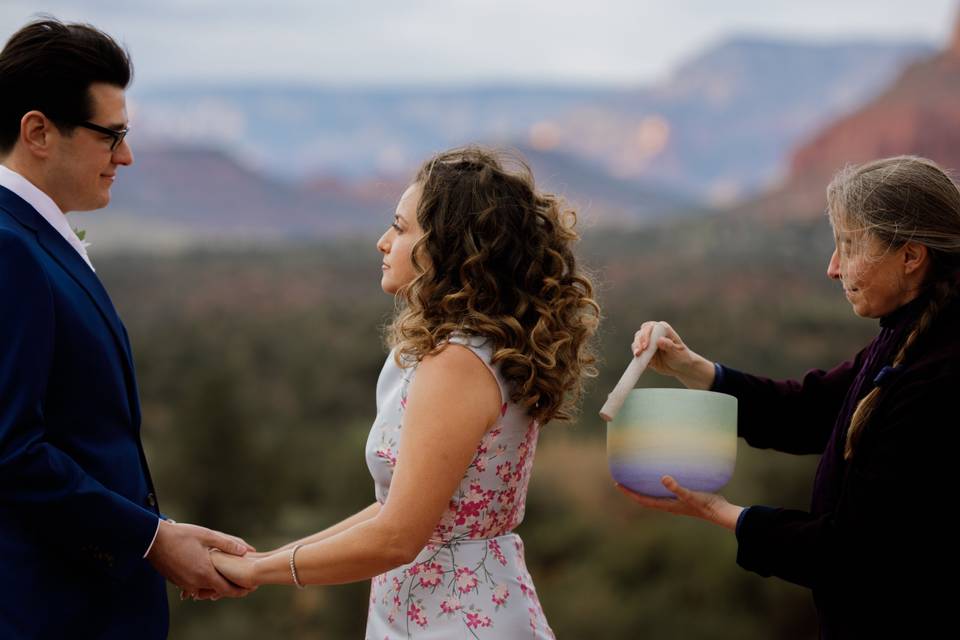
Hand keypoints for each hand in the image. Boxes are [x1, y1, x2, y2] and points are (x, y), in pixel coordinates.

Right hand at [147, 520, 255, 599]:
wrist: (153, 540)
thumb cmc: (181, 535)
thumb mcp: (208, 536)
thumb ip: (228, 544)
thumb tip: (246, 550)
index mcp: (204, 573)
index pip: (226, 589)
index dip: (240, 590)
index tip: (251, 588)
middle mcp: (194, 583)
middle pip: (216, 591)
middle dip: (229, 588)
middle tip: (242, 583)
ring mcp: (184, 584)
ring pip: (205, 589)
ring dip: (215, 585)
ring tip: (227, 577)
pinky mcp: (177, 582)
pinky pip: (194, 587)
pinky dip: (203, 582)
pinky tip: (208, 572)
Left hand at [615, 475, 743, 530]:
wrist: (719, 512)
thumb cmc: (704, 505)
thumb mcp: (690, 495)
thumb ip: (677, 488)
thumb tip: (663, 478)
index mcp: (666, 505)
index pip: (642, 500)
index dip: (629, 493)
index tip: (617, 484)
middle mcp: (668, 504)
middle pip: (645, 497)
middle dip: (633, 489)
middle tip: (623, 478)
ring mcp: (676, 501)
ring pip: (655, 494)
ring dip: (645, 487)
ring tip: (639, 475)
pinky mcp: (683, 496)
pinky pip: (667, 489)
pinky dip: (660, 483)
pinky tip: (664, 472)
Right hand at [631, 321, 714, 388]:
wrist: (680, 368)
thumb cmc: (682, 357)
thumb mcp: (677, 352)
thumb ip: (669, 346)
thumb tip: (659, 340)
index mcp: (663, 329)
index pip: (651, 327)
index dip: (646, 334)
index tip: (646, 345)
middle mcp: (654, 334)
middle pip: (641, 333)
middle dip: (639, 342)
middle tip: (639, 352)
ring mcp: (648, 342)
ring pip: (637, 341)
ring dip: (635, 348)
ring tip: (637, 355)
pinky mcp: (644, 352)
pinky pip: (637, 351)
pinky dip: (636, 355)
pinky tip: (638, 360)